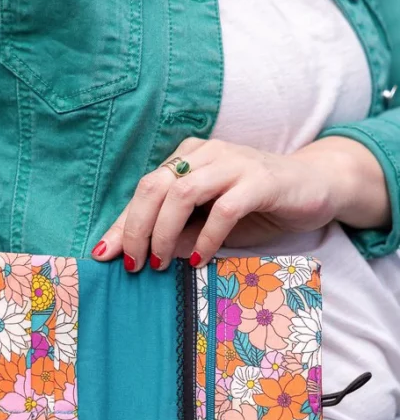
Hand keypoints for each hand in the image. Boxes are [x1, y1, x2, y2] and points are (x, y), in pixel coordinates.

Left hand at [92, 136, 390, 270]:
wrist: (316, 187)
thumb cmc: (256, 208)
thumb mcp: (208, 224)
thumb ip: (177, 234)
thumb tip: (140, 257)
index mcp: (188, 158)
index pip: (145, 190)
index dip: (122, 224)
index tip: (103, 255)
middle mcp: (206, 153)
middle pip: (155, 186)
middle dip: (136, 229)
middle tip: (134, 265)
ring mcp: (233, 163)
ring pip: (182, 192)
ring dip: (164, 233)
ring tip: (160, 264)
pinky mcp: (260, 181)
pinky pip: (224, 208)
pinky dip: (207, 237)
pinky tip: (200, 259)